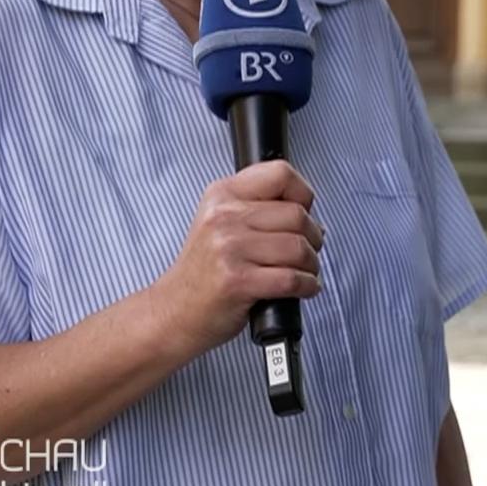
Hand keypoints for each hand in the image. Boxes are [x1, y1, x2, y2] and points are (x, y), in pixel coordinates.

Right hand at [153, 160, 324, 355]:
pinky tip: (302, 288)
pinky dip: (307, 286)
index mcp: (222, 195)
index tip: (304, 211)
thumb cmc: (203, 273)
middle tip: (307, 251)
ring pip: (298, 248)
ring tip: (303, 272)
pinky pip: (291, 278)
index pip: (281, 174)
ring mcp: (229, 248)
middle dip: (312, 238)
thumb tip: (312, 219)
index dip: (303, 194)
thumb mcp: (220, 225)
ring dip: (311, 265)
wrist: (174, 311)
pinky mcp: (237, 280)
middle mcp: (223, 217)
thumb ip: (260, 211)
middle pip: (297, 215)